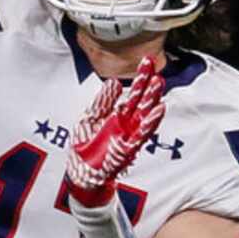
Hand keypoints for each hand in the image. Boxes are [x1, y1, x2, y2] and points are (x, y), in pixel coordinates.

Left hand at [66, 55, 165, 207]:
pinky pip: (140, 136)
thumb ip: (102, 102)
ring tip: (159, 84)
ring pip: (144, 117)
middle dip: (148, 84)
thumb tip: (114, 82)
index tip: (147, 60)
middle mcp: (127, 126)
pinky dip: (149, 123)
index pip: (134, 94)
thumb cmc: (85, 150)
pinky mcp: (126, 151)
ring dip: (152, 101)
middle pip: (141, 102)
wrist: (79, 177)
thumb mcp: (89, 119)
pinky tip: (157, 110)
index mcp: (119, 117)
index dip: (140, 78)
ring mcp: (128, 138)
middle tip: (154, 66)